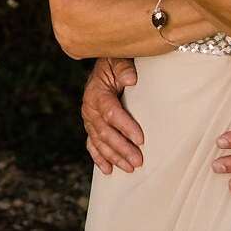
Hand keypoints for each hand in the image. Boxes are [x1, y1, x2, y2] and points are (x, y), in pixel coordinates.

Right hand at [81, 57, 143, 173]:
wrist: (103, 67)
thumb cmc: (114, 64)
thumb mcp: (118, 60)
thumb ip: (123, 67)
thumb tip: (131, 80)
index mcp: (97, 93)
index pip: (111, 113)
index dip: (125, 127)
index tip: (141, 139)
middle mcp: (89, 109)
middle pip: (104, 132)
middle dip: (122, 148)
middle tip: (138, 161)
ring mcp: (89, 120)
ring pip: (99, 142)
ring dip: (114, 157)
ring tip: (130, 168)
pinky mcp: (91, 127)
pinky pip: (92, 145)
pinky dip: (99, 158)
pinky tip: (108, 170)